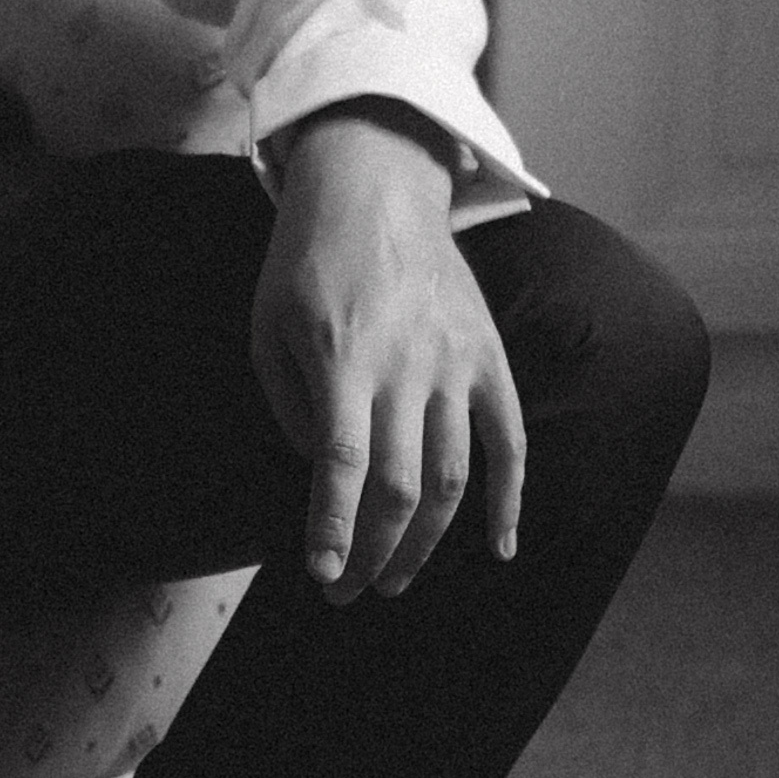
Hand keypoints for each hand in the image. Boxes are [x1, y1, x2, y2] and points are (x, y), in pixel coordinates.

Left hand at [251, 109, 526, 602]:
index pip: (341, 464)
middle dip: (372, 552)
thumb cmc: (306, 262)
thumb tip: (328, 478)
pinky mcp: (487, 356)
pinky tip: (498, 549)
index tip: (322, 575)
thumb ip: (293, 409)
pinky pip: (510, 440)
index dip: (333, 528)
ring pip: (453, 477)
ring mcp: (455, 361)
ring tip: (393, 578)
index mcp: (342, 356)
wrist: (376, 187)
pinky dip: (510, 500)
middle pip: (399, 485)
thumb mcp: (268, 328)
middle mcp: (405, 364)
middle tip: (348, 591)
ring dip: (424, 542)